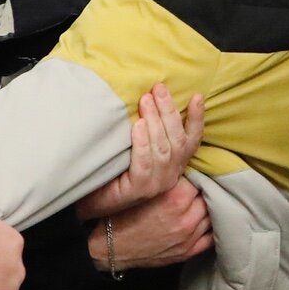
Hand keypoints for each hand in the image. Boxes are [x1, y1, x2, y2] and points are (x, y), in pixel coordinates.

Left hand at [76, 84, 205, 217]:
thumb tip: (150, 96)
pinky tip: (138, 125)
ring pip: (162, 149)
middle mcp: (170, 175)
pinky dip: (142, 143)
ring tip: (146, 100)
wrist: (91, 200)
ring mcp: (156, 185)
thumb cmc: (112, 170)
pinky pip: (144, 163)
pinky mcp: (139, 190)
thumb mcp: (136, 148)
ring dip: (155, 121)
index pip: (192, 140)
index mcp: (174, 165)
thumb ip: (149, 130)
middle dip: (169, 111)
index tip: (197, 96)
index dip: (197, 119)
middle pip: (177, 140)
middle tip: (158, 89)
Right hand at [90, 181, 213, 272]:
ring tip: (203, 199)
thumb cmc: (121, 215)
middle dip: (205, 187)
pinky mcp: (187, 251)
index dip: (197, 171)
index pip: (200, 176)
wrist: (110, 247)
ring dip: (209, 205)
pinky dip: (212, 226)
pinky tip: (208, 219)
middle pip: (209, 194)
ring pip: (213, 214)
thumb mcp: (142, 188)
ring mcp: (188, 236)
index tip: (194, 169)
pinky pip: (212, 237)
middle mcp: (185, 217)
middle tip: (200, 183)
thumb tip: (183, 165)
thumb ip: (165, 178)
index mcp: (174, 197)